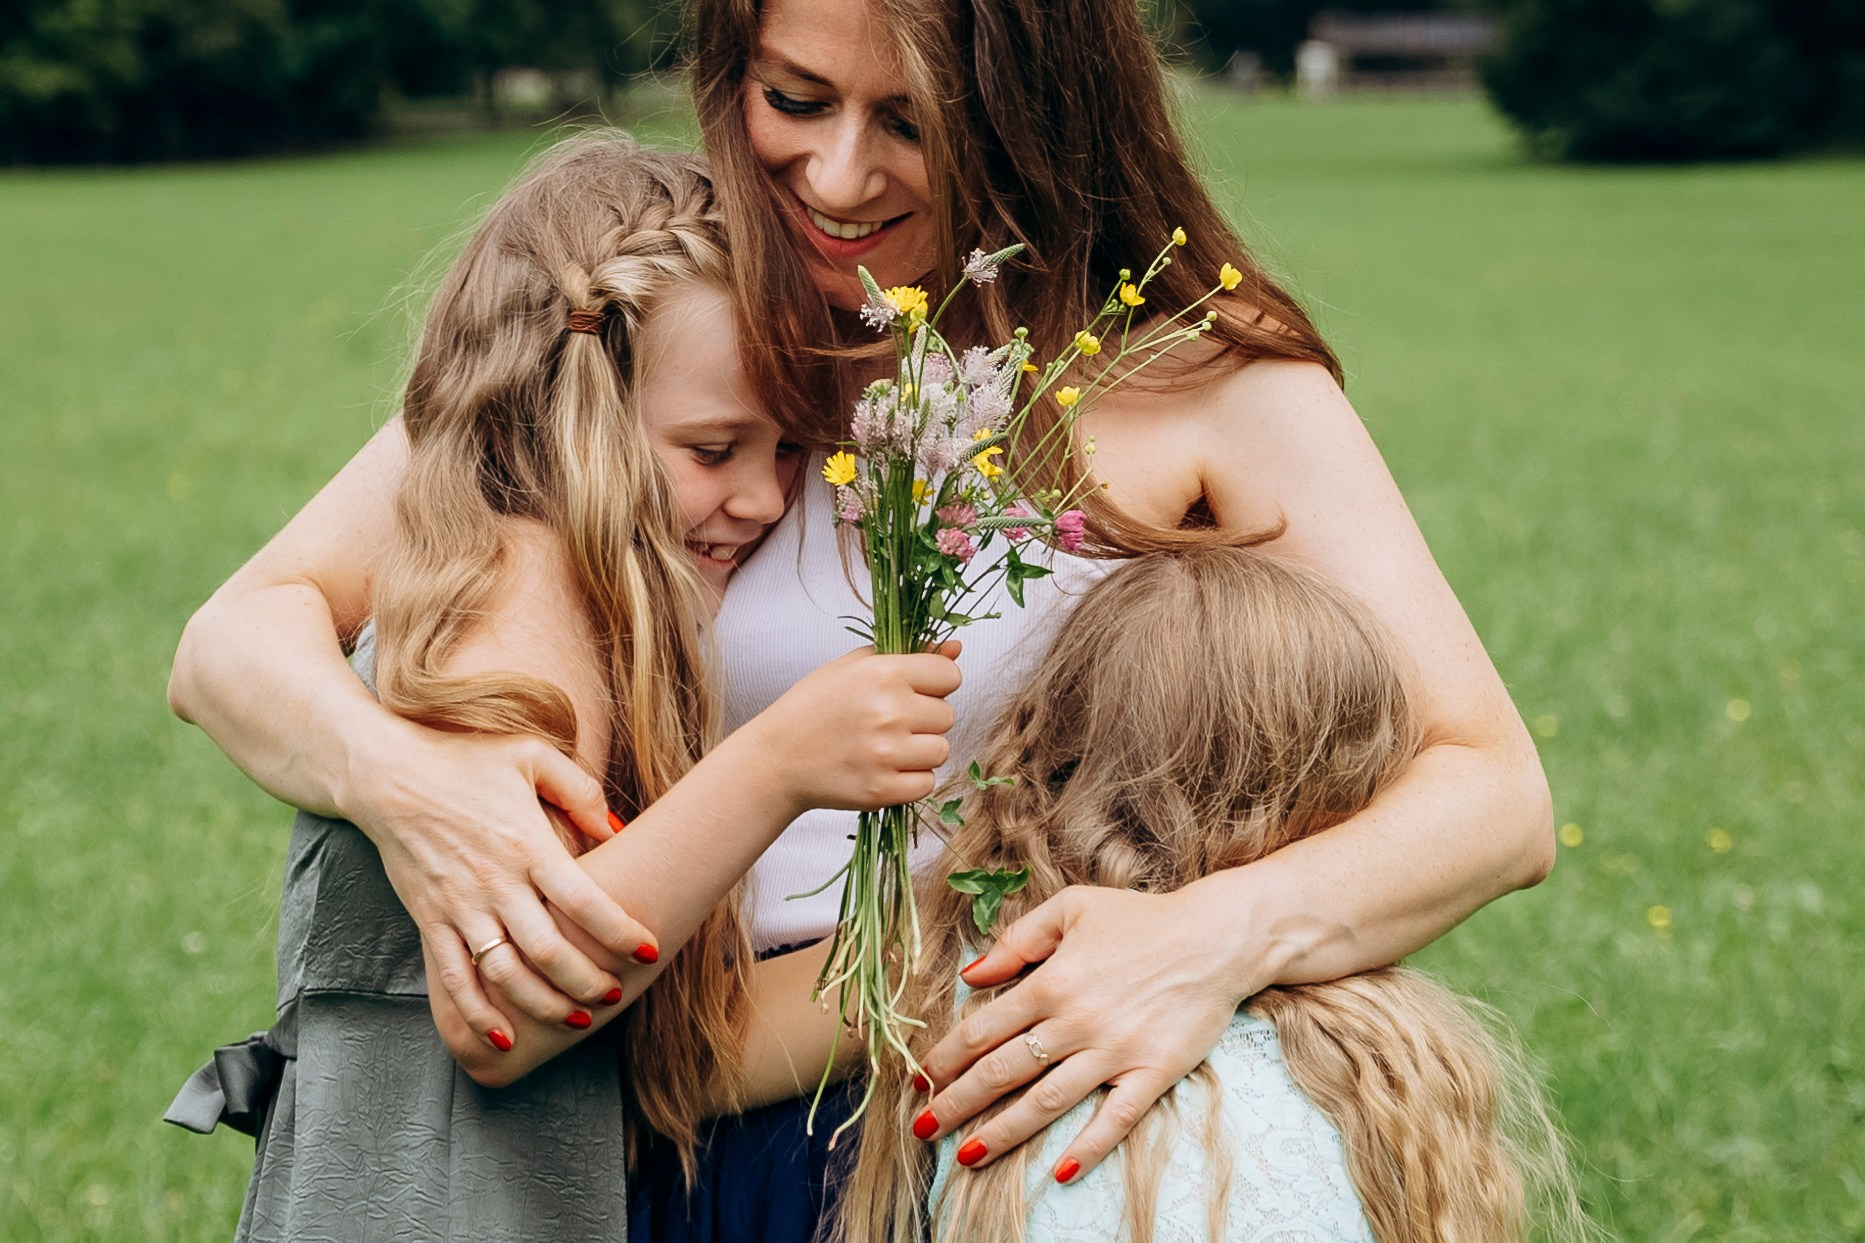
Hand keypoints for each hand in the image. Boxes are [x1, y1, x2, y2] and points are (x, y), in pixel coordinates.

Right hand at [349, 722, 658, 1042]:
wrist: (386, 774)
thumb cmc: (464, 760)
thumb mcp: (530, 756)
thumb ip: (580, 790)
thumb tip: (618, 829)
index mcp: (527, 844)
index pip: (584, 899)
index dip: (620, 930)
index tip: (648, 950)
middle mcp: (496, 883)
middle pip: (549, 950)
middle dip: (588, 981)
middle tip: (616, 995)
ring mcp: (460, 907)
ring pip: (506, 974)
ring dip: (543, 1005)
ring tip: (577, 1021)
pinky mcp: (430, 921)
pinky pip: (453, 980)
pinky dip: (476, 1015)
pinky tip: (503, 1038)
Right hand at [738, 644, 962, 818]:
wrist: (776, 759)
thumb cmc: (814, 706)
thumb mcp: (854, 667)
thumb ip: (909, 655)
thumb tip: (956, 647)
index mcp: (883, 673)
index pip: (950, 677)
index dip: (935, 685)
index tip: (913, 693)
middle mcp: (889, 712)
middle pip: (947, 716)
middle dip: (925, 720)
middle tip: (889, 723)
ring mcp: (886, 754)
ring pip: (941, 751)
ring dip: (920, 751)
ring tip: (887, 747)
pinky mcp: (882, 790)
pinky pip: (926, 783)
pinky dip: (911, 780)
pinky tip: (884, 769)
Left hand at [913, 881, 1270, 1179]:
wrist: (1217, 936)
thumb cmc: (1141, 919)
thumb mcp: (1072, 908)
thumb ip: (1017, 939)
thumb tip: (971, 973)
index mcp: (1051, 982)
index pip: (982, 1029)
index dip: (945, 1058)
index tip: (919, 1079)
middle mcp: (1076, 1021)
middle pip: (1003, 1071)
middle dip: (958, 1102)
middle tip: (923, 1127)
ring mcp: (1114, 1051)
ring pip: (1047, 1101)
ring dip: (1003, 1132)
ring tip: (967, 1155)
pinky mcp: (1152, 1073)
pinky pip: (1115, 1120)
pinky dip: (1088, 1149)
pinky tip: (1061, 1174)